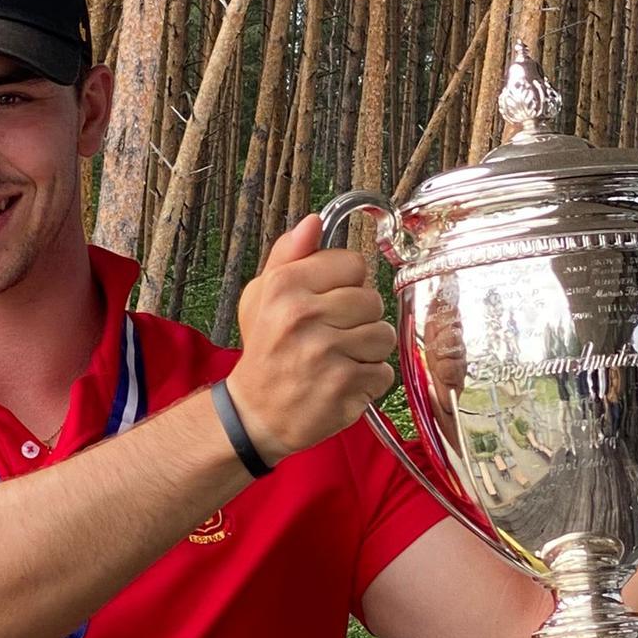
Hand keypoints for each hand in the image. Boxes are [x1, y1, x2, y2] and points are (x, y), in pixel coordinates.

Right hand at [228, 212, 396, 464]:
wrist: (254, 415)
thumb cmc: (264, 352)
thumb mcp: (261, 297)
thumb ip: (288, 256)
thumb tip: (314, 222)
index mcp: (285, 286)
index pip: (353, 264)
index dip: (347, 284)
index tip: (329, 302)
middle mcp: (304, 316)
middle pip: (373, 300)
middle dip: (359, 320)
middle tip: (332, 337)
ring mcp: (326, 352)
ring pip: (383, 336)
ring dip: (367, 352)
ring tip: (338, 361)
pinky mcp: (345, 386)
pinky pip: (383, 372)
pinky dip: (368, 382)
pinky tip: (342, 383)